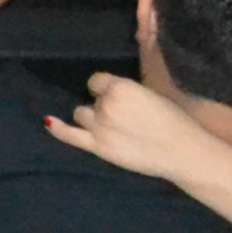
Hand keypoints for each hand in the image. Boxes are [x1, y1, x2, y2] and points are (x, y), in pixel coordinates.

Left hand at [46, 70, 231, 186]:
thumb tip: (106, 80)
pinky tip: (48, 121)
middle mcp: (105, 105)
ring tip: (113, 127)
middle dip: (103, 105)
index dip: (107, 89)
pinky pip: (69, 135)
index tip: (119, 98)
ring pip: (82, 114)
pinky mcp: (99, 147)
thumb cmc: (174, 120)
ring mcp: (99, 127)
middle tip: (125, 117)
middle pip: (92, 99)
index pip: (97, 81)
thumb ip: (126, 87)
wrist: (184, 152)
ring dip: (92, 118)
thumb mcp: (152, 91)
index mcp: (120, 87)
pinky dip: (58, 128)